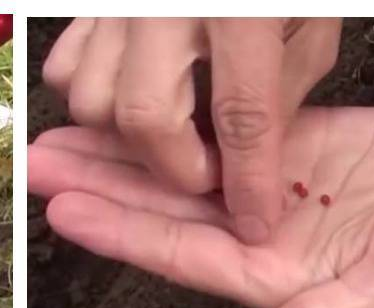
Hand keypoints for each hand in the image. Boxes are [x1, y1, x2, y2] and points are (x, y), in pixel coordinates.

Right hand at [42, 17, 341, 241]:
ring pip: (91, 99)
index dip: (249, 178)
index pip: (242, 113)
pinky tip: (127, 98)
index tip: (254, 219)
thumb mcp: (310, 16)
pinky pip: (64, 67)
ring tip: (166, 134)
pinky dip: (90, 95)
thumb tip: (249, 155)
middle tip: (204, 174)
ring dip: (125, 136)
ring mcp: (119, 2)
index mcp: (239, 4)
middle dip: (173, 166)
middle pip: (143, 116)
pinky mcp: (92, 3)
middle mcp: (166, 2)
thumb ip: (283, 87)